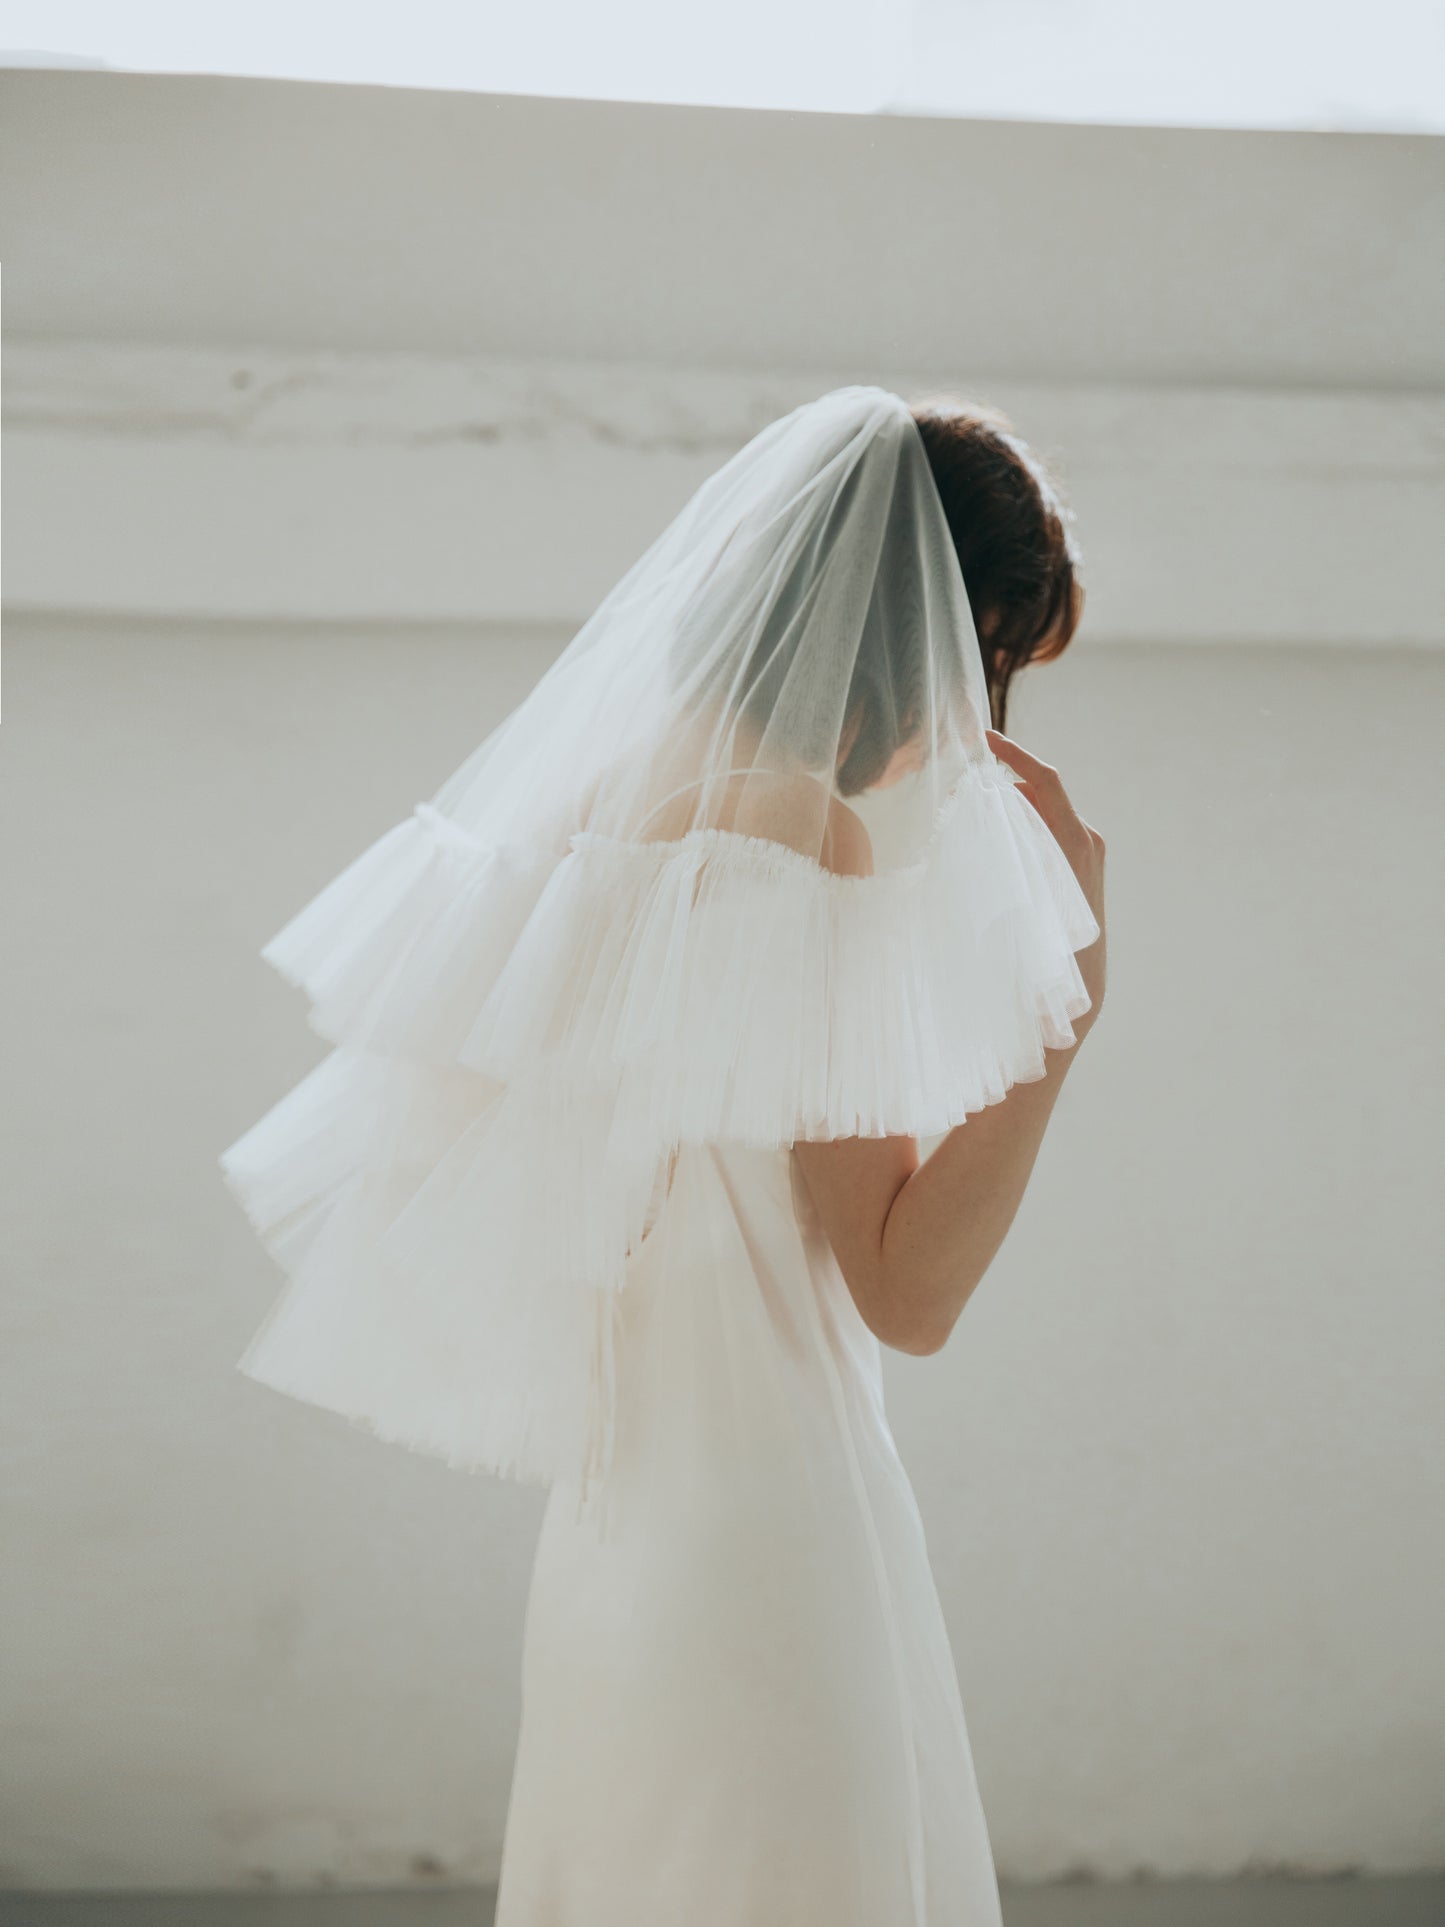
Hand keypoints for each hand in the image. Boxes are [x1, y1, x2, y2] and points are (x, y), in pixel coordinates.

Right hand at [986, 728, 1106, 1027]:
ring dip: (1009, 810)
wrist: (1075, 991)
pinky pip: (1046, 832)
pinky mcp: (1083, 865)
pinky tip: (993, 848)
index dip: (1015, 753)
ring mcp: (1088, 851)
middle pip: (1038, 792)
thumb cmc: (1040, 951)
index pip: (1044, 780)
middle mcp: (1087, 840)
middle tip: (961, 791)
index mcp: (1076, 842)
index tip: (985, 737)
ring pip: (1040, 813)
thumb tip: (978, 808)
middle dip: (1001, 785)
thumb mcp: (1014, 894)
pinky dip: (1021, 829)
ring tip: (972, 824)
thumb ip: (1003, 847)